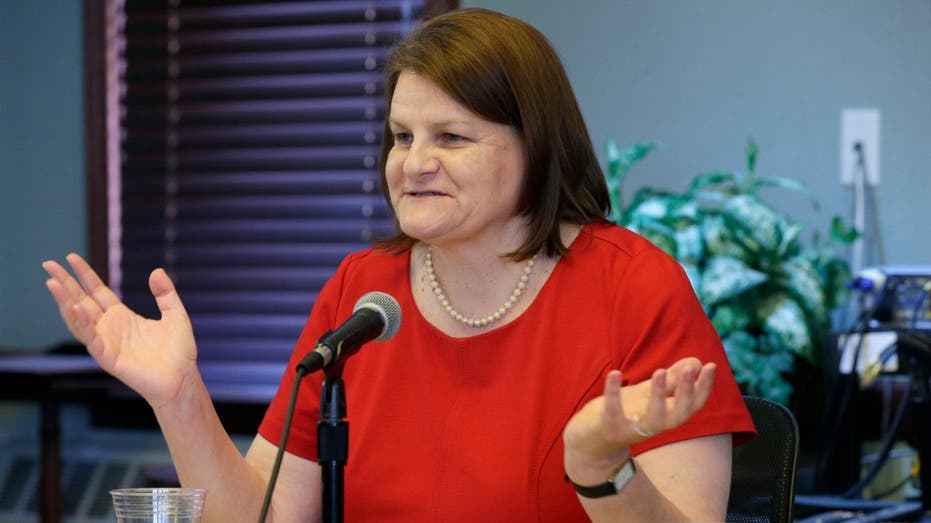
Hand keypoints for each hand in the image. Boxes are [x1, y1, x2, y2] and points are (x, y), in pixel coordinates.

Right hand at [42, 253, 197, 408]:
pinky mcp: (108, 357)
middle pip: (81, 300)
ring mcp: (106, 342)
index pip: (97, 291)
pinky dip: (82, 323)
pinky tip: (75, 307)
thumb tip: (156, 270)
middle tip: (48, 263)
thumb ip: (165, 293)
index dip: (84, 275)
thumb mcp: (175, 314)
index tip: (70, 257)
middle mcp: (109, 328)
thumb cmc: (178, 351)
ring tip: (52, 283)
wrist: (182, 378)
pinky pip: (91, 339)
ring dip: (64, 301)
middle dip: (65, 283)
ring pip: (78, 319)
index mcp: (122, 317)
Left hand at [563, 357, 715, 482]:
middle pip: (679, 415)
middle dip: (686, 393)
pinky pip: (613, 411)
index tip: (711, 366)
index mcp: (666, 416)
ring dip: (658, 395)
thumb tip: (696, 362)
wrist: (591, 440)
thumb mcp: (649, 394)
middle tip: (690, 370)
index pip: (693, 405)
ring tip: (659, 370)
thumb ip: (672, 380)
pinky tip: (614, 373)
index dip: (704, 387)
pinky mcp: (609, 428)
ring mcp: (632, 429)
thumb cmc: (625, 413)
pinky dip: (613, 392)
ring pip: (652, 419)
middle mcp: (654, 426)